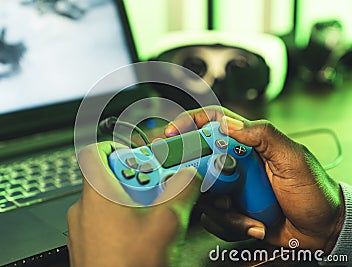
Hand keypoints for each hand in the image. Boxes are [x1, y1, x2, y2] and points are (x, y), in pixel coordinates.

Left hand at [67, 142, 201, 266]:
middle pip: (109, 177)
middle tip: (157, 192)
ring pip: (108, 201)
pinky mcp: (86, 245)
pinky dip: (122, 221)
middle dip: (136, 181)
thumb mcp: (166, 224)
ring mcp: (82, 228)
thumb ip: (181, 192)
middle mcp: (84, 208)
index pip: (96, 152)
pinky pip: (103, 221)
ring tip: (153, 217)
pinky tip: (140, 238)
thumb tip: (189, 176)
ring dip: (132, 202)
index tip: (140, 157)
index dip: (119, 148)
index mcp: (97, 194)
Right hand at [164, 106, 344, 252]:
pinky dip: (231, 225)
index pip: (213, 122)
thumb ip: (264, 135)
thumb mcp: (293, 158)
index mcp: (248, 143)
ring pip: (203, 192)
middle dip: (196, 176)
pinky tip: (254, 225)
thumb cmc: (313, 191)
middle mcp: (234, 163)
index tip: (172, 132)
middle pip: (198, 159)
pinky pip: (214, 216)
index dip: (189, 122)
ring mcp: (231, 187)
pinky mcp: (230, 209)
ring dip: (222, 209)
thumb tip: (228, 124)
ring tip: (248, 216)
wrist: (321, 230)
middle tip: (211, 190)